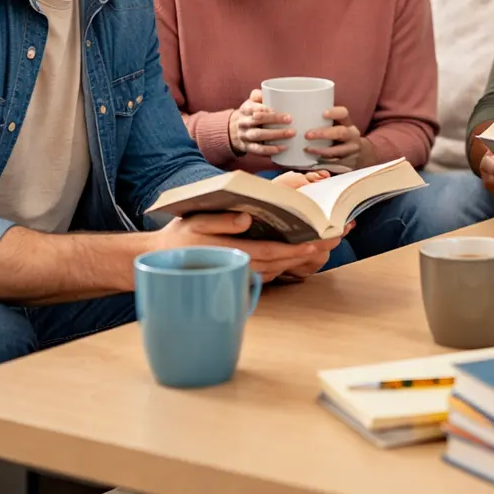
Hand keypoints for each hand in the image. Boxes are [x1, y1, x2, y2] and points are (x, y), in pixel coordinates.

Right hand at [152, 211, 344, 281]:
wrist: (159, 260)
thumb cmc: (180, 236)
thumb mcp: (196, 221)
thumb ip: (221, 221)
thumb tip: (246, 219)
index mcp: (232, 252)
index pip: (272, 253)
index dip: (296, 249)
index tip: (316, 242)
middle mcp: (240, 266)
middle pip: (281, 261)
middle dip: (307, 252)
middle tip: (334, 240)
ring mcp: (240, 272)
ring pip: (277, 268)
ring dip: (300, 257)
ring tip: (323, 243)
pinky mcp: (239, 273)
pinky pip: (268, 270)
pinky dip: (285, 262)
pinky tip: (298, 251)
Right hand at [228, 89, 292, 157]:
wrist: (232, 131)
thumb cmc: (249, 114)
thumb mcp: (250, 103)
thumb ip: (258, 96)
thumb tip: (266, 92)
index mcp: (245, 110)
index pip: (255, 107)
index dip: (267, 109)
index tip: (279, 107)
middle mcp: (243, 122)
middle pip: (258, 120)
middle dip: (274, 119)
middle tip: (290, 120)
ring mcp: (244, 136)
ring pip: (258, 135)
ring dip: (275, 135)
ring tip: (290, 134)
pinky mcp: (247, 147)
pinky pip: (258, 149)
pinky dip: (270, 150)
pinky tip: (282, 148)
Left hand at [305, 105, 371, 163]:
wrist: (360, 154)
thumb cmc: (341, 137)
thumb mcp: (340, 127)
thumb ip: (326, 122)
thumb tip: (301, 114)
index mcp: (348, 123)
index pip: (344, 114)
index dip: (335, 113)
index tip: (323, 114)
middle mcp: (352, 136)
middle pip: (341, 132)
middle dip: (323, 133)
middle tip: (307, 135)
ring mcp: (350, 150)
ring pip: (337, 150)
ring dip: (320, 150)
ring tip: (307, 149)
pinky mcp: (347, 163)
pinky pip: (334, 162)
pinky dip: (322, 161)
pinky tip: (312, 159)